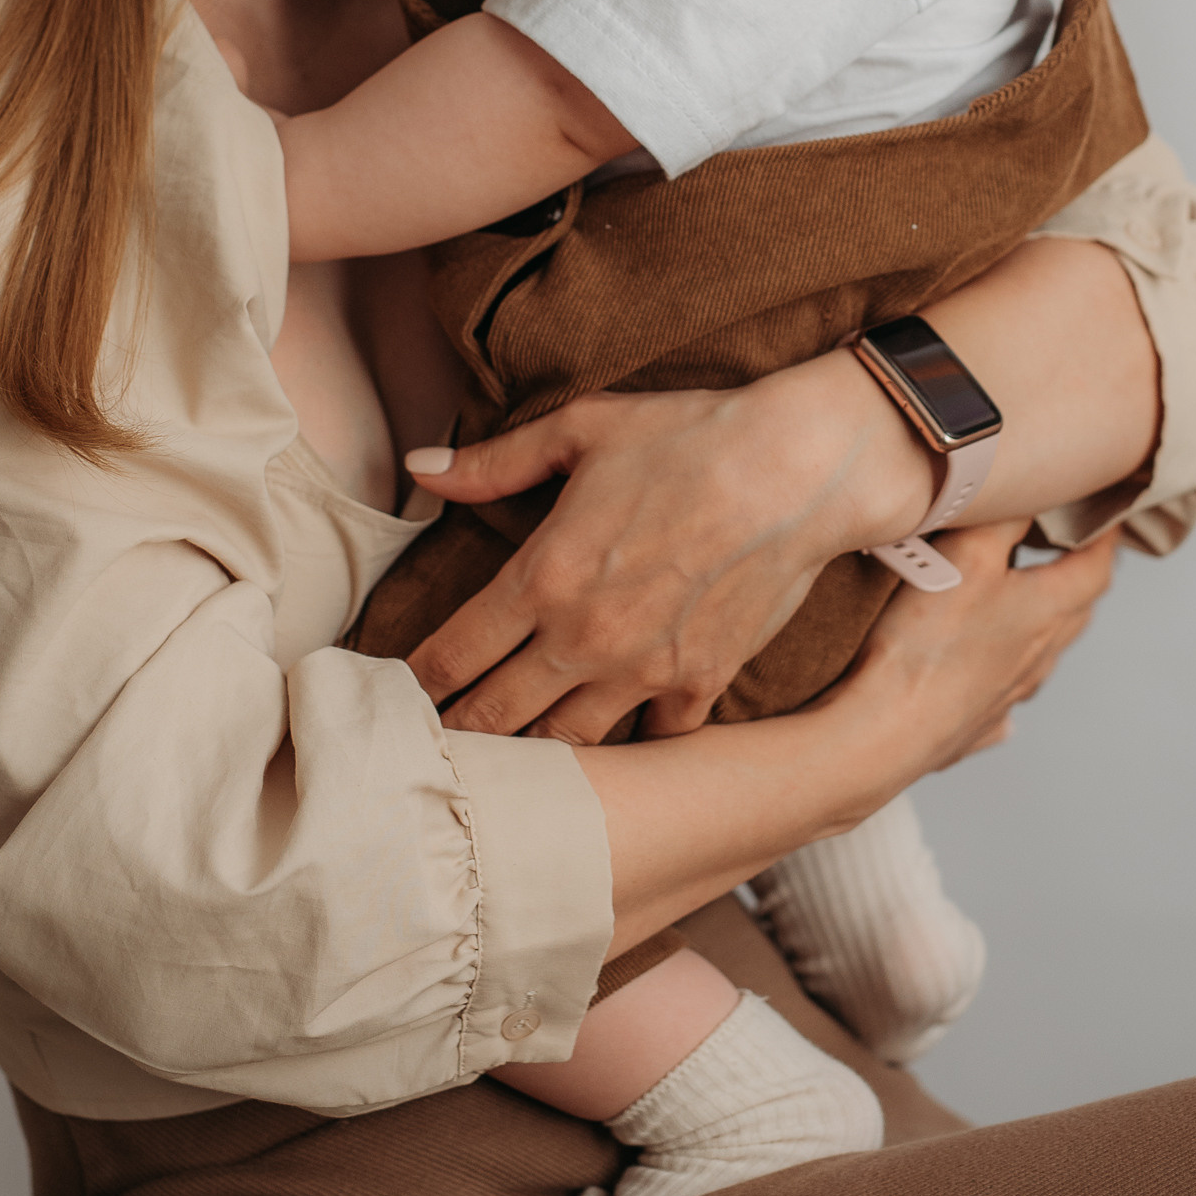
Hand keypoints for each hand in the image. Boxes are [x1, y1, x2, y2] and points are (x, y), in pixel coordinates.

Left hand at [403, 355, 937, 741]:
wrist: (800, 468)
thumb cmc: (689, 437)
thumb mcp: (581, 430)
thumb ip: (493, 462)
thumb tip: (418, 469)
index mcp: (544, 576)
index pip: (453, 654)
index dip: (416, 683)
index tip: (396, 698)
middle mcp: (585, 638)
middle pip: (496, 715)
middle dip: (458, 734)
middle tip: (433, 748)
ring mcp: (646, 671)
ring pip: (566, 744)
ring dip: (532, 754)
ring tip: (505, 765)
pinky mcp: (702, 684)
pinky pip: (651, 742)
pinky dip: (628, 747)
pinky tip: (610, 747)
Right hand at [814, 520, 1116, 804]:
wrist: (887, 728)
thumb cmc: (928, 643)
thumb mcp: (968, 556)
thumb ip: (1002, 517)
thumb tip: (1033, 490)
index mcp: (1045, 613)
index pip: (1094, 571)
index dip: (1104, 541)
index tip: (1108, 518)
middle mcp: (1036, 657)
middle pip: (1074, 615)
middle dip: (1076, 581)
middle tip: (1068, 555)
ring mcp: (1007, 696)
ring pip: (1040, 659)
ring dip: (1041, 631)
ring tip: (1026, 610)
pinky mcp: (972, 726)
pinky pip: (999, 704)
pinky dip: (1001, 685)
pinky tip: (987, 684)